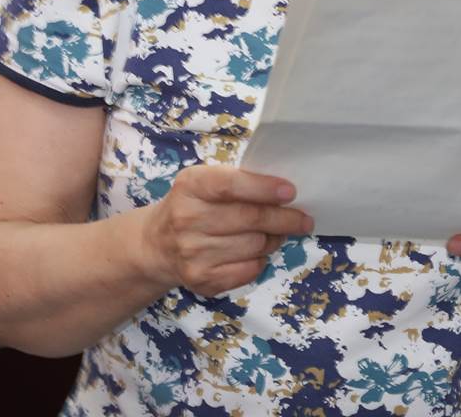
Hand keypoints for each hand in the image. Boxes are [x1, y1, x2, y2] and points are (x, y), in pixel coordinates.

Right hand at [141, 166, 313, 296]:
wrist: (157, 245)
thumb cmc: (193, 205)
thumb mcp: (205, 182)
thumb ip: (238, 182)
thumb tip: (285, 193)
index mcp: (190, 186)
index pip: (231, 185)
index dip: (263, 188)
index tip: (291, 193)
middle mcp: (187, 219)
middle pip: (249, 219)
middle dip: (284, 219)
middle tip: (303, 219)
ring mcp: (192, 253)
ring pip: (254, 246)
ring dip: (273, 240)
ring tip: (274, 234)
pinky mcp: (201, 279)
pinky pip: (248, 269)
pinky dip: (260, 260)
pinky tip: (255, 252)